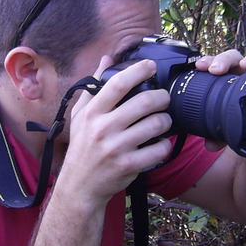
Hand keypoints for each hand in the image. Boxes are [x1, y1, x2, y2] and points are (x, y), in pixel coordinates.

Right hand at [59, 57, 172, 203]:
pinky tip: (160, 142)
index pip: (117, 84)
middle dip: (162, 97)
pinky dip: (165, 144)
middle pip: (144, 102)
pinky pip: (159, 149)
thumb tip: (107, 59)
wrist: (80, 186)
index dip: (138, 71)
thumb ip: (94, 86)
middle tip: (164, 98)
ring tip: (163, 120)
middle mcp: (103, 129)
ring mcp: (117, 148)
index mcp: (92, 113)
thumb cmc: (82, 148)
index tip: (151, 66)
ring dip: (166, 120)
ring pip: (156, 124)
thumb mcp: (81, 116)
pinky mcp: (129, 166)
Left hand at [194, 49, 245, 149]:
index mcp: (229, 79)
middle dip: (225, 60)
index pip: (219, 64)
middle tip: (216, 70)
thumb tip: (209, 145)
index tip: (200, 66)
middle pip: (236, 58)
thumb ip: (217, 135)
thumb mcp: (227, 129)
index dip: (210, 61)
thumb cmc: (242, 124)